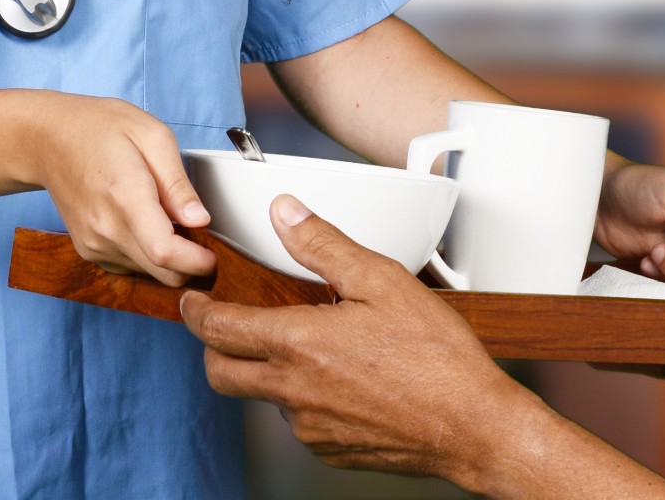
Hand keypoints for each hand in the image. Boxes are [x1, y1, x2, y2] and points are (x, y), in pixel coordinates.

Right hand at [25, 92, 214, 285]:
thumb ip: (177, 183)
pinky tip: (150, 226)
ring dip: (171, 260)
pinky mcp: (89, 250)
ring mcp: (94, 243)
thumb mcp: (151, 135)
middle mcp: (105, 229)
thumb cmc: (100, 128)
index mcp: (125, 196)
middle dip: (192, 265)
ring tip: (172, 221)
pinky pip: (131, 267)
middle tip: (204, 237)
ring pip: (149, 274)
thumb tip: (200, 219)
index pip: (164, 251)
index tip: (214, 254)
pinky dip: (149, 257)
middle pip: (161, 273)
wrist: (48, 140)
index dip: (197, 261)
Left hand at [182, 196, 533, 488]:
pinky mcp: (328, 449)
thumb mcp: (382, 281)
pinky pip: (299, 421)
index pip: (217, 329)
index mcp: (300, 343)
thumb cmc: (437, 357)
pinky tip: (342, 377)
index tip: (192, 299)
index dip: (195, 310)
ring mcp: (309, 427)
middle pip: (220, 372)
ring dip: (267, 371)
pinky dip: (305, 397)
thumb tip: (285, 213)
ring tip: (310, 345)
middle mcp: (293, 391)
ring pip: (262, 396)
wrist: (472, 426)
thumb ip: (324, 245)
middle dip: (211, 346)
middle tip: (224, 325)